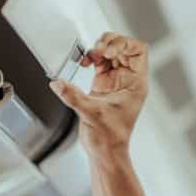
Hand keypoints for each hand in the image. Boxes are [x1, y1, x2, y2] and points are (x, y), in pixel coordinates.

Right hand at [48, 32, 149, 159]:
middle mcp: (128, 79)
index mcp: (136, 83)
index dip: (123, 44)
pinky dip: (90, 58)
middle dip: (108, 43)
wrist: (105, 151)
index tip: (108, 52)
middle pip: (124, 46)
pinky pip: (99, 62)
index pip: (138, 50)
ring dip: (98, 49)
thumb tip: (58, 83)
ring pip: (111, 52)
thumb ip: (73, 97)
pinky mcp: (103, 84)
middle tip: (96, 51)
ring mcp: (116, 80)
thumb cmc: (110, 137)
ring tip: (88, 57)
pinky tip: (83, 63)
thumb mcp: (92, 114)